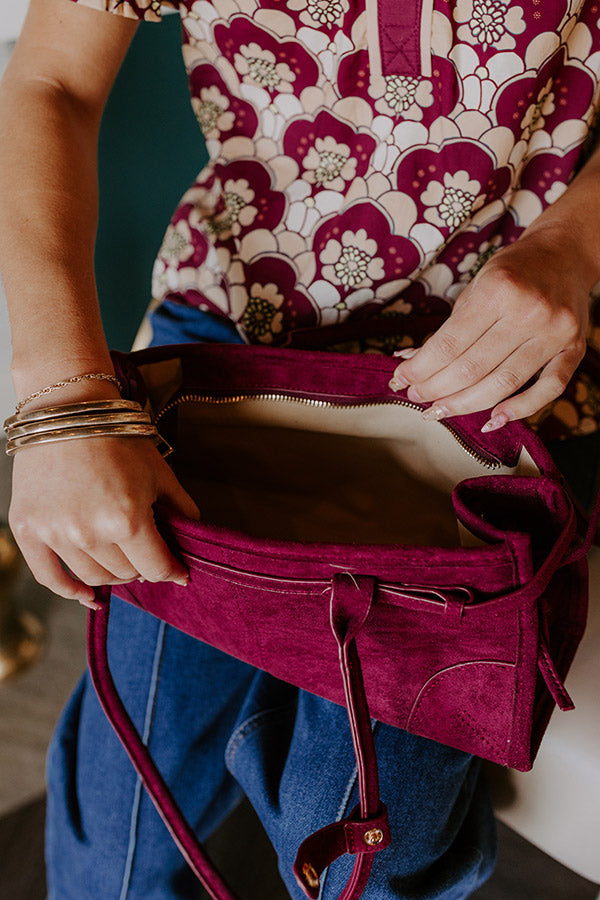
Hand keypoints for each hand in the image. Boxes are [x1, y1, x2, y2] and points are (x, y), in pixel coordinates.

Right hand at [8, 436, 199, 607]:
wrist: (67, 411)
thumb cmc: (117, 438)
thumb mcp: (160, 473)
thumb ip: (181, 510)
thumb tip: (194, 538)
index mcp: (127, 520)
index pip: (157, 567)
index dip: (173, 571)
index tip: (179, 572)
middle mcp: (90, 533)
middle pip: (127, 574)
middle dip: (142, 565)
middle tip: (144, 549)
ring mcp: (56, 534)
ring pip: (94, 577)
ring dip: (112, 573)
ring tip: (119, 556)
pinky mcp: (28, 530)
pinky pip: (49, 577)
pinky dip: (71, 591)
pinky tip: (88, 596)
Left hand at [389, 227, 590, 431]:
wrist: (565, 254)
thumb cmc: (513, 271)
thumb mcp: (476, 287)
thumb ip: (448, 327)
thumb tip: (410, 360)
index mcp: (498, 290)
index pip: (448, 344)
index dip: (419, 369)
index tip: (400, 379)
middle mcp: (529, 312)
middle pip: (471, 369)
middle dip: (435, 389)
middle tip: (415, 397)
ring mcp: (555, 333)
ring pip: (503, 385)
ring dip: (464, 405)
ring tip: (439, 410)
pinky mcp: (574, 349)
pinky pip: (548, 390)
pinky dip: (519, 409)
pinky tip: (492, 420)